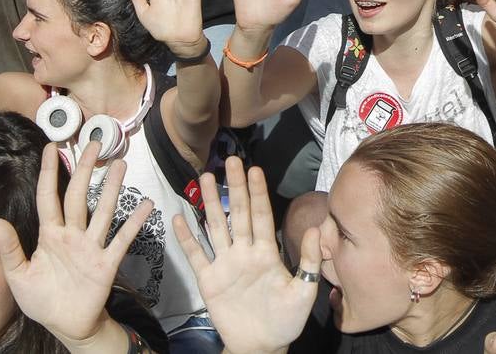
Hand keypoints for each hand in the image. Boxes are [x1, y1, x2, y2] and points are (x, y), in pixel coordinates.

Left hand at [0, 145, 152, 347]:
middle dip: (85, 170)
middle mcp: (72, 235)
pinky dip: (134, 222)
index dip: (49, 173)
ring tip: (120, 164)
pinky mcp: (107, 263)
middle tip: (93, 145)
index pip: (49, 197)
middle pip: (79, 196)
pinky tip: (146, 205)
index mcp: (49, 235)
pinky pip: (122, 239)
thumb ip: (10, 249)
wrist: (66, 325)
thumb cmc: (41, 300)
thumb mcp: (18, 276)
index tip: (51, 148)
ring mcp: (91, 247)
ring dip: (112, 188)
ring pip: (103, 211)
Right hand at [173, 158, 319, 353]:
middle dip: (234, 187)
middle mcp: (244, 252)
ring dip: (209, 203)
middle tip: (230, 161)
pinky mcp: (209, 281)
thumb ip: (307, 262)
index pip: (261, 216)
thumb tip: (315, 229)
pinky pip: (196, 255)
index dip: (257, 193)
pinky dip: (187, 238)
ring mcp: (225, 265)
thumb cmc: (286, 320)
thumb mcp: (304, 292)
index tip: (255, 169)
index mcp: (267, 253)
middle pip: (237, 214)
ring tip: (203, 178)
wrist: (263, 346)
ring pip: (215, 227)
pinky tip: (179, 218)